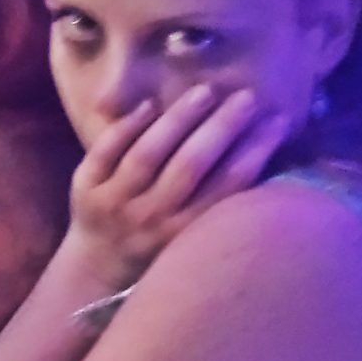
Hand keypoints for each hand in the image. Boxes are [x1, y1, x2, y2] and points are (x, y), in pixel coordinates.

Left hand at [66, 85, 288, 290]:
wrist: (97, 268)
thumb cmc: (158, 247)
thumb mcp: (192, 236)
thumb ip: (220, 204)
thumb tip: (265, 155)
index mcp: (186, 233)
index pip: (228, 185)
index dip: (257, 150)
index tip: (277, 120)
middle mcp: (151, 219)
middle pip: (190, 164)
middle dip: (222, 127)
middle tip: (246, 97)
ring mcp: (115, 202)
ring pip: (148, 153)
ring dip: (179, 119)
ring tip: (205, 92)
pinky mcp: (84, 187)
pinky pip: (107, 150)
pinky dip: (129, 126)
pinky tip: (150, 104)